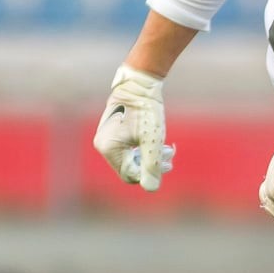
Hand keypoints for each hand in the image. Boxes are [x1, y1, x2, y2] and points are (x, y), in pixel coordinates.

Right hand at [93, 65, 174, 190]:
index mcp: (108, 149)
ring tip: (168, 149)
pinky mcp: (113, 133)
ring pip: (130, 159)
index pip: (130, 175)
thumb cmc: (146, 110)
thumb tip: (150, 189)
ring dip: (150, 157)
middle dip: (151, 165)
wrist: (140, 83)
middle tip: (170, 155)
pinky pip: (128, 150)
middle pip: (130, 168)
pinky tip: (158, 142)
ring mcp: (105, 139)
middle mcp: (102, 145)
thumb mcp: (152, 140)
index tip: (168, 162)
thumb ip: (151, 165)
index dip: (150, 173)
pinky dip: (144, 149)